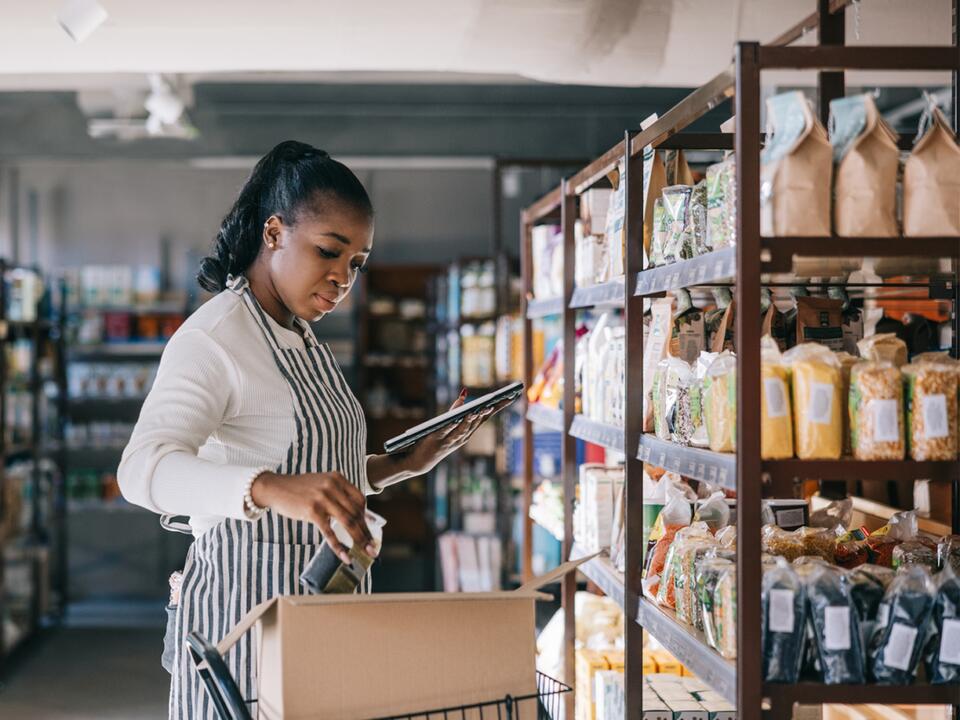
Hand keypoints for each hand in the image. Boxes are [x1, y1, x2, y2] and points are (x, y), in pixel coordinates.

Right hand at [250, 471, 375, 563]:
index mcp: (337, 479)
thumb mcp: (322, 484)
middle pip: (356, 512)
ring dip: (359, 540)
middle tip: (373, 547)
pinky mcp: (312, 511)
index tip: (369, 529)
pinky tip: (345, 556)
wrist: (276, 488)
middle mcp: (332, 486)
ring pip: (347, 522)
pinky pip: (330, 532)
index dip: (366, 516)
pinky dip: (339, 546)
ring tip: (367, 552)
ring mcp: (323, 498)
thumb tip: (356, 514)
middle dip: (366, 532)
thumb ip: (337, 494)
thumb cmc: (300, 489)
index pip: (359, 499)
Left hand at [400, 389, 513, 475]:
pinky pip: (446, 432)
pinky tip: (454, 418)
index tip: (510, 396)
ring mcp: (452, 440)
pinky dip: (451, 425)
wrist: (421, 461)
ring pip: (464, 429)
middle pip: (478, 422)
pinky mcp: (438, 441)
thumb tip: (464, 392)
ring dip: (471, 420)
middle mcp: (464, 436)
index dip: (498, 407)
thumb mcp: (448, 422)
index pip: (486, 416)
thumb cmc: (437, 439)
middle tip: (494, 403)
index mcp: (468, 431)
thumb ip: (457, 408)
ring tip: (477, 410)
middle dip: (486, 412)